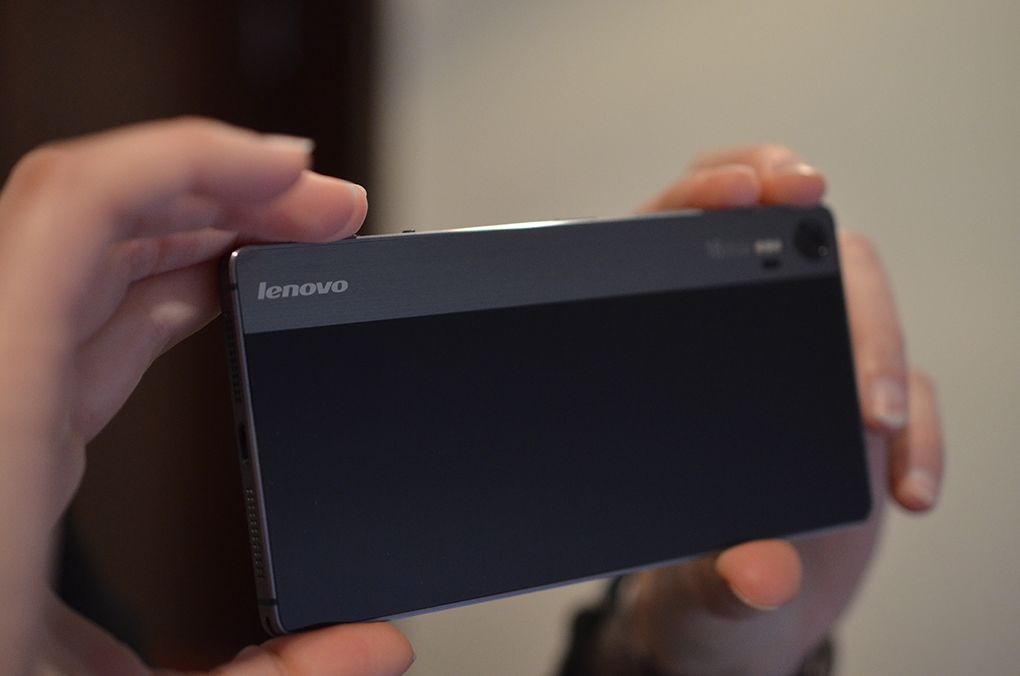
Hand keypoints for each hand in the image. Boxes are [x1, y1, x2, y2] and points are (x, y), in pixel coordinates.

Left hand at [0, 118, 413, 675]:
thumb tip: (376, 645)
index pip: (77, 216)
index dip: (192, 160)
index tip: (293, 170)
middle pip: (96, 216)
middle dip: (227, 190)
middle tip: (329, 211)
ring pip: (89, 255)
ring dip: (199, 227)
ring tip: (296, 239)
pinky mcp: (8, 422)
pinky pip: (82, 310)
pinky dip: (162, 281)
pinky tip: (223, 296)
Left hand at [594, 145, 944, 674]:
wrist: (742, 621)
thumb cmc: (692, 583)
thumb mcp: (689, 589)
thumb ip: (717, 579)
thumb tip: (760, 570)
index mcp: (667, 347)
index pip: (675, 233)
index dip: (707, 190)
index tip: (747, 191)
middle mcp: (743, 342)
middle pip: (789, 248)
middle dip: (818, 248)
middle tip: (831, 276)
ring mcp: (812, 369)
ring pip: (861, 298)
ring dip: (878, 340)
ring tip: (874, 419)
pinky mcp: (866, 411)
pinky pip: (914, 393)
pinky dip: (923, 430)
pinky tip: (909, 487)